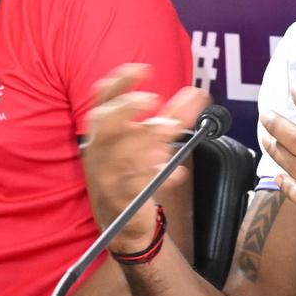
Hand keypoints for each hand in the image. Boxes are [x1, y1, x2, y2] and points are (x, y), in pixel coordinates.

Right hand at [81, 63, 208, 251]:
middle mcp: (100, 151)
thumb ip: (170, 118)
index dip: (120, 82)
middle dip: (126, 107)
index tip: (142, 69)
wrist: (123, 226)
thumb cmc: (134, 176)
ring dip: (148, 139)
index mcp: (102, 134)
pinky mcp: (121, 199)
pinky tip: (178, 172)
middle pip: (105, 123)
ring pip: (123, 153)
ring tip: (171, 128)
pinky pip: (138, 185)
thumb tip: (195, 94)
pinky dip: (160, 177)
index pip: (102, 100)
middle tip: (151, 99)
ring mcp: (107, 175)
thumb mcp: (147, 143)